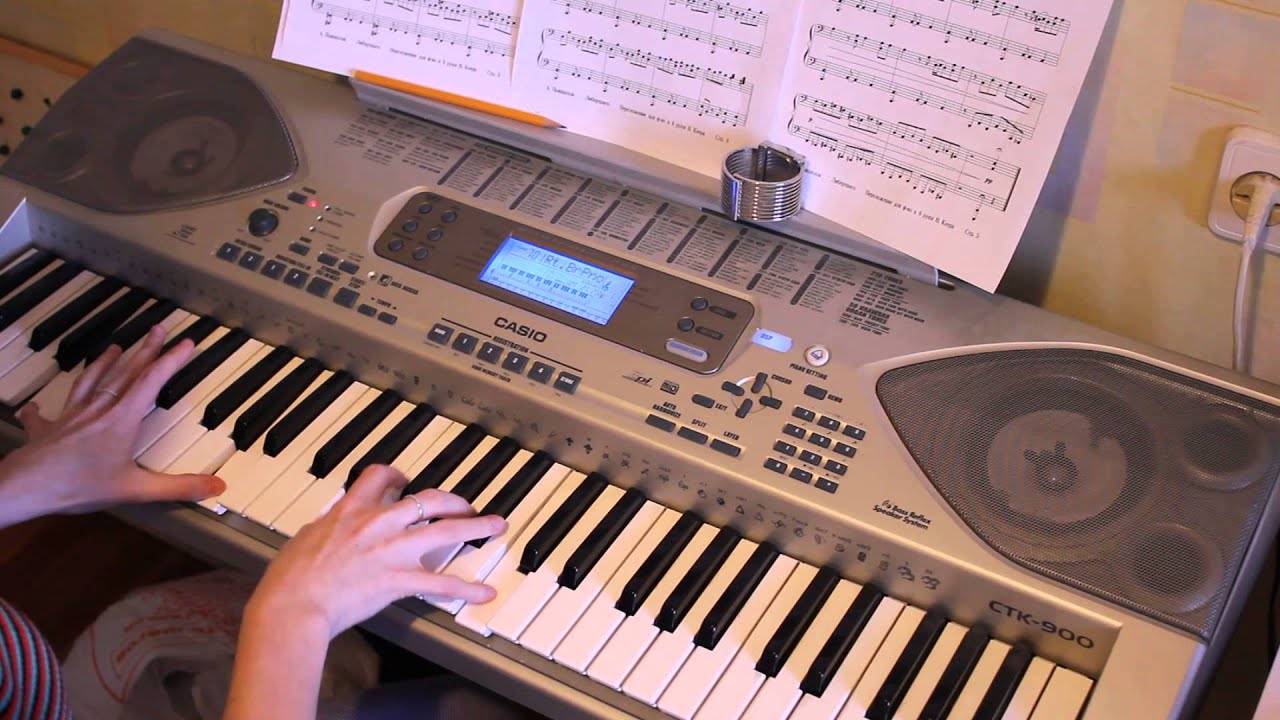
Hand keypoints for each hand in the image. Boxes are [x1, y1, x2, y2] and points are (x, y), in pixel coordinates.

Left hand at [0, 324, 224, 527]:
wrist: (24, 488)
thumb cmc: (78, 486)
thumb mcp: (135, 490)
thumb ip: (178, 487)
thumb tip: (216, 486)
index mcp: (121, 420)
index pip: (152, 381)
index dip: (171, 360)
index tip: (186, 342)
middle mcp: (97, 410)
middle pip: (125, 373)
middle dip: (145, 350)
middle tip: (158, 329)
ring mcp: (70, 417)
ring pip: (90, 383)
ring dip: (104, 364)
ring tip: (114, 348)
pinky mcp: (47, 430)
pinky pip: (45, 415)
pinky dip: (42, 408)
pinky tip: (37, 406)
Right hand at [247, 464, 506, 639]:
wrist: (294, 604)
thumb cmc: (290, 577)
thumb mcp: (305, 537)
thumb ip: (326, 527)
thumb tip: (329, 527)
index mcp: (351, 509)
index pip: (379, 476)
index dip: (396, 475)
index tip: (405, 479)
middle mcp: (378, 522)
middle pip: (427, 499)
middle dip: (452, 499)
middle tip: (466, 504)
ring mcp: (393, 550)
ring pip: (446, 530)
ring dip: (476, 526)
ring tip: (496, 525)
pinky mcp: (399, 579)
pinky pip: (442, 584)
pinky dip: (467, 589)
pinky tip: (486, 593)